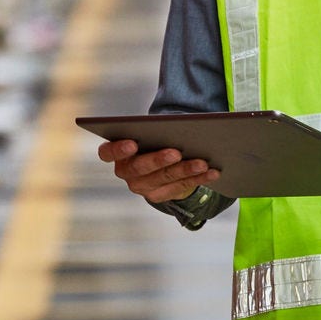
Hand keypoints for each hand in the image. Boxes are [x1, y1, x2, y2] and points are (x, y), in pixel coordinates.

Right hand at [97, 138, 219, 204]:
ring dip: (184, 170)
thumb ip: (156, 129)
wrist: (160, 162)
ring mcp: (141, 186)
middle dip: (159, 160)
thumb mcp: (151, 132)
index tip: (132, 143)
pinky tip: (212, 172)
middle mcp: (126, 172)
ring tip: (202, 163)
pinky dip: (198, 179)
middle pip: (140, 168)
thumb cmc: (154, 139)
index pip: (108, 153)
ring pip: (163, 179)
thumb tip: (180, 123)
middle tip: (176, 152)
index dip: (118, 150)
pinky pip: (180, 187)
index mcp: (117, 153)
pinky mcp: (158, 196)